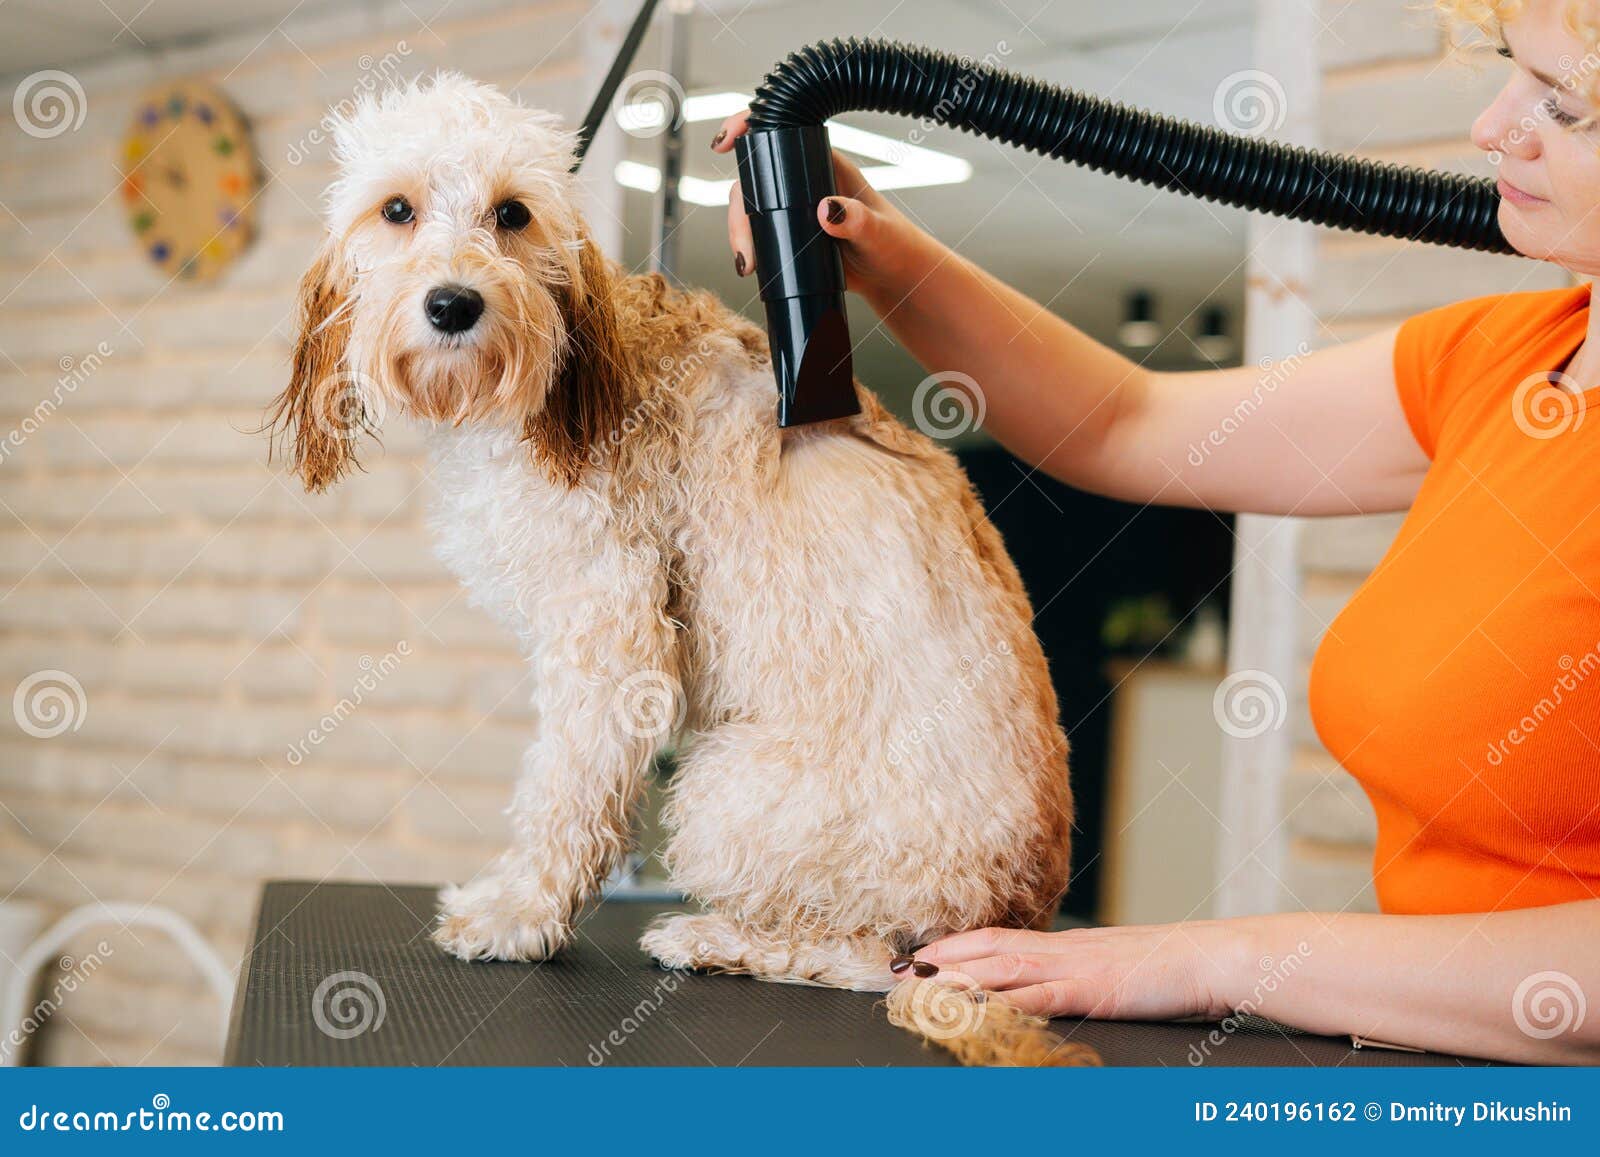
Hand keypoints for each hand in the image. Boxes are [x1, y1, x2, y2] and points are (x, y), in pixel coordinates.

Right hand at [711, 110, 941, 308]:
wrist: (894, 276)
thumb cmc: (895, 245)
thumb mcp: (878, 231)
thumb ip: (857, 220)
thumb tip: (826, 210)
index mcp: (825, 163)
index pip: (781, 133)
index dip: (749, 127)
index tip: (727, 141)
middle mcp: (805, 180)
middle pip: (755, 179)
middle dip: (739, 209)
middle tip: (744, 247)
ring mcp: (795, 206)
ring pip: (751, 209)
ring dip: (740, 232)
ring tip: (748, 264)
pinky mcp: (790, 232)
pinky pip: (760, 232)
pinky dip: (749, 247)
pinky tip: (751, 266)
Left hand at [915, 920, 1249, 1020]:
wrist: (1209, 957)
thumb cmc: (1167, 970)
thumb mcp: (1112, 967)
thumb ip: (1077, 974)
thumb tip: (1049, 986)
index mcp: (1065, 945)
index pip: (997, 939)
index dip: (955, 946)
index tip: (919, 954)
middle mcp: (1062, 949)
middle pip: (988, 949)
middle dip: (940, 959)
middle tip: (899, 970)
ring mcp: (1074, 967)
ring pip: (1003, 967)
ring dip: (957, 975)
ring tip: (920, 983)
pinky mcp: (1090, 989)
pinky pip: (1039, 994)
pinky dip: (1005, 999)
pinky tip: (979, 1005)